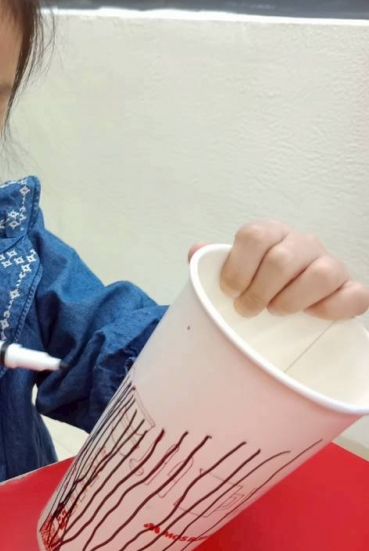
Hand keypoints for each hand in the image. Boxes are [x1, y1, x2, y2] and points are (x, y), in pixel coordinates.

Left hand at [189, 222, 368, 319]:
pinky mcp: (349, 288)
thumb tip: (196, 251)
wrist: (288, 300)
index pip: (254, 235)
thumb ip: (212, 262)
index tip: (229, 291)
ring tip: (277, 310)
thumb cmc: (255, 285)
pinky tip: (311, 316)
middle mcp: (302, 243)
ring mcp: (330, 264)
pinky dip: (332, 308)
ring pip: (321, 273)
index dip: (237, 266)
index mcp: (270, 234)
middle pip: (282, 259)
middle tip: (247, 310)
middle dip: (259, 291)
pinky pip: (353, 294)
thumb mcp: (232, 272)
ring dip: (292, 299)